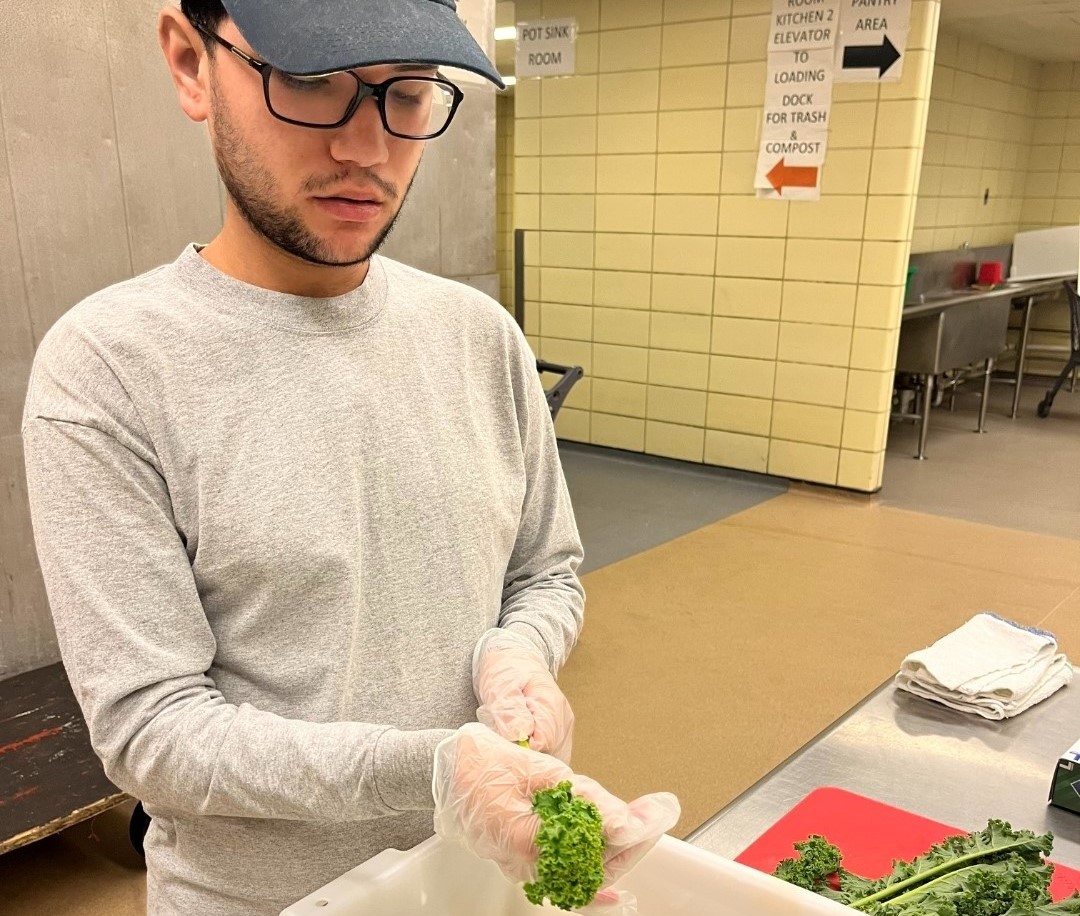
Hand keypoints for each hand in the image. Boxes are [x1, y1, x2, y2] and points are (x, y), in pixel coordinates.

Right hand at [432, 724, 680, 904]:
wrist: (440, 771)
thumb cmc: (481, 763)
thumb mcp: (538, 770)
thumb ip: (585, 799)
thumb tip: (627, 822)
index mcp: (531, 841)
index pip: (602, 842)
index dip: (639, 827)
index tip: (664, 809)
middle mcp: (528, 865)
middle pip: (598, 866)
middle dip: (635, 840)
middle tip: (661, 813)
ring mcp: (522, 868)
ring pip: (582, 874)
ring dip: (617, 854)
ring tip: (647, 825)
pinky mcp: (521, 863)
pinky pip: (561, 879)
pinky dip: (589, 882)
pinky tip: (611, 892)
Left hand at [473, 628, 573, 761]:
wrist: (514, 659)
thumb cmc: (505, 672)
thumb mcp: (500, 686)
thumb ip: (509, 710)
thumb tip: (521, 735)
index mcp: (550, 706)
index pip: (542, 745)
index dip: (521, 752)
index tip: (503, 746)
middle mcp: (564, 718)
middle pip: (551, 756)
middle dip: (527, 758)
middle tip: (505, 747)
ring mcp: (565, 726)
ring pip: (554, 758)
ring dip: (534, 759)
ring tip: (513, 746)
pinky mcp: (561, 731)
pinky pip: (554, 754)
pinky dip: (539, 758)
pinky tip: (523, 749)